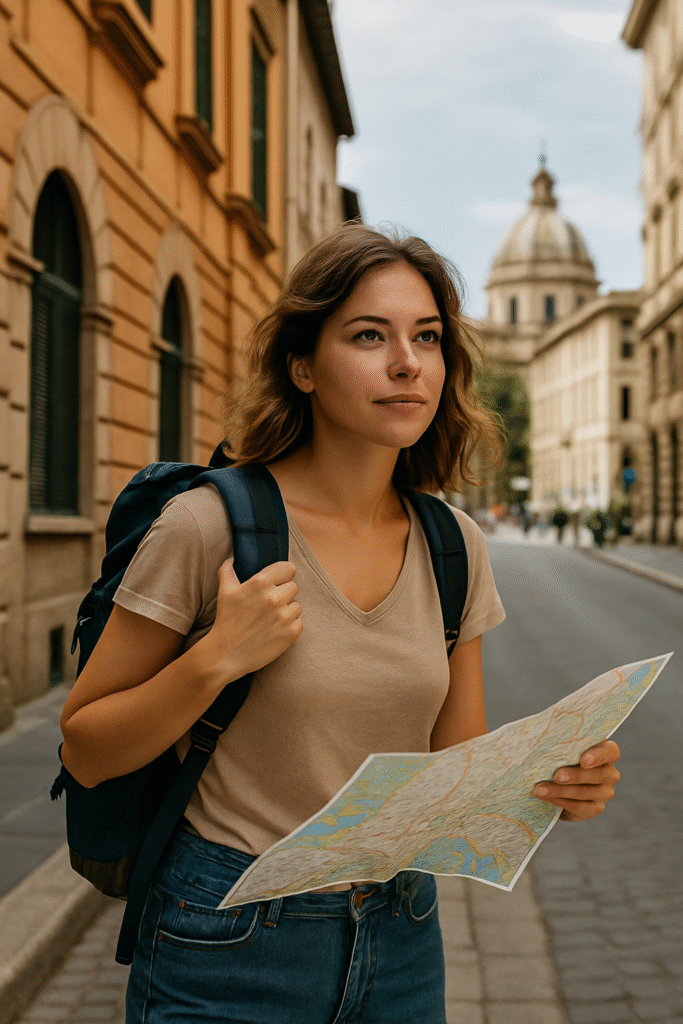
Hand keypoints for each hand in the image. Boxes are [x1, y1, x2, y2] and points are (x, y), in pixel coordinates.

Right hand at [206, 560, 302, 677]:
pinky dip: (290, 626)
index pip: (289, 568)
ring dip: (287, 611)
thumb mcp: (224, 592)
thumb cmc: (226, 621)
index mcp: (260, 583)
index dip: (282, 576)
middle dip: (283, 594)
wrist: (225, 655)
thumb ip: (228, 570)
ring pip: (297, 605)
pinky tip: (274, 630)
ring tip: (270, 619)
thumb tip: (232, 557)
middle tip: (268, 606)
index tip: (276, 583)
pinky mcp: (291, 633)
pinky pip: (299, 622)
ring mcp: (284, 616)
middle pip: (293, 587)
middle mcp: (274, 597)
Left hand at [533, 739, 620, 821]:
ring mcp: (604, 792)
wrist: (556, 779)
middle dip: (576, 776)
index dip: (599, 756)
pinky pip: (580, 808)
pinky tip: (547, 798)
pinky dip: (561, 802)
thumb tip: (546, 739)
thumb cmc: (560, 754)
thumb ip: (561, 741)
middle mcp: (610, 773)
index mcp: (606, 752)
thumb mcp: (563, 745)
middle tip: (556, 776)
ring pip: (586, 793)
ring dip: (561, 791)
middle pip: (599, 775)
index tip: (583, 761)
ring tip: (541, 789)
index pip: (611, 752)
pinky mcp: (595, 808)